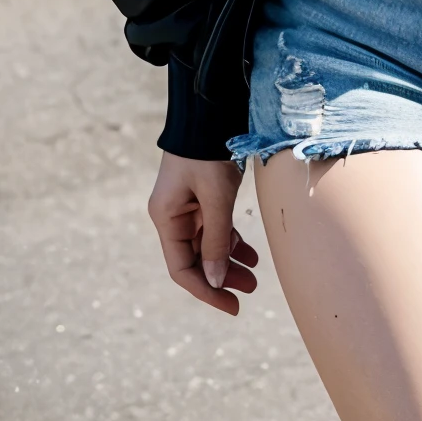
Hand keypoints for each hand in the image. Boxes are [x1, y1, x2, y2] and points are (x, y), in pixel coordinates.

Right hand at [148, 153, 258, 315]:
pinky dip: (231, 241)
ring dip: (230, 262)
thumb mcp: (215, 198)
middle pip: (195, 260)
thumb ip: (217, 241)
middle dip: (222, 278)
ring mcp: (187, 207)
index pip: (182, 269)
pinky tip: (249, 254)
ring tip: (255, 278)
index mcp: (166, 219)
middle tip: (251, 290)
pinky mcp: (202, 198)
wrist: (209, 114)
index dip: (206, 290)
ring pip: (208, 246)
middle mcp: (173, 217)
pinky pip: (215, 229)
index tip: (232, 306)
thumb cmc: (208, 154)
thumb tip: (217, 281)